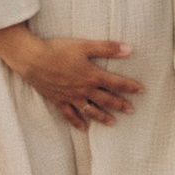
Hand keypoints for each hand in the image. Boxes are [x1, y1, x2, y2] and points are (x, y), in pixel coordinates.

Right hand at [0, 28, 141, 126]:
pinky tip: (83, 128)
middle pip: (106, 99)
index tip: (141, 90)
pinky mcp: (58, 100)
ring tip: (114, 123)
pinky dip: (77, 122)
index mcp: (92, 75)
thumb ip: (107, 48)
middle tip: (132, 110)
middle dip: (120, 105)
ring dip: (103, 117)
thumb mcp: (84, 45)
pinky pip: (70, 115)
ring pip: (90, 110)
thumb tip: (129, 49)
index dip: (130, 87)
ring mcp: (71, 97)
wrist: (33, 59)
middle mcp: (83, 90)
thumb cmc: (58, 49)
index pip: (116, 83)